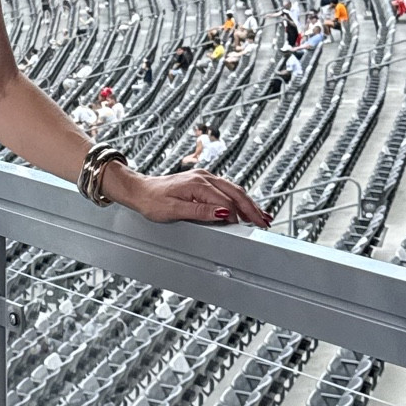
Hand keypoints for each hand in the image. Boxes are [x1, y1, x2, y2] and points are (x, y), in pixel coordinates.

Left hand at [104, 163, 269, 229]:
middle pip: (235, 192)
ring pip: (234, 190)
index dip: (237, 215)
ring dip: (249, 203)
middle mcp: (204, 177)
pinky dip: (239, 199)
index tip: (246, 227)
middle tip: (265, 222)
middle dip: (252, 208)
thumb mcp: (173, 210)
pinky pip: (227, 189)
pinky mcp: (204, 181)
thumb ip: (200, 211)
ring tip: (262, 216)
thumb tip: (223, 212)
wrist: (140, 190)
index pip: (225, 201)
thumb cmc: (152, 201)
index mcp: (198, 184)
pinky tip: (246, 207)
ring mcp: (205, 178)